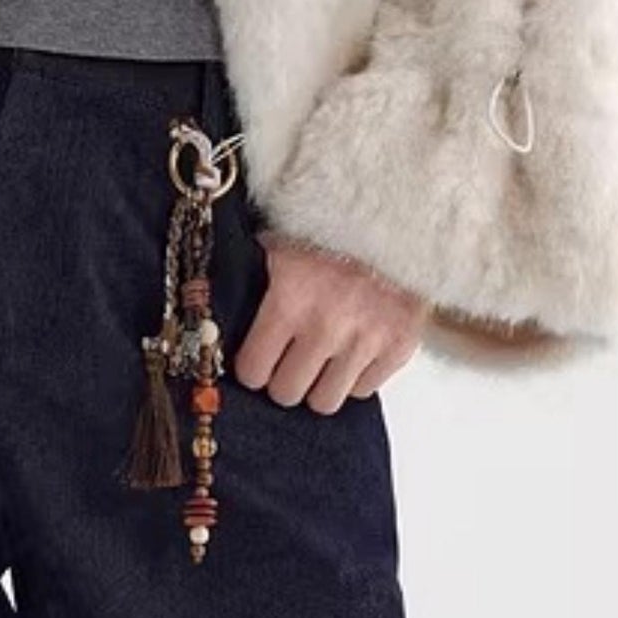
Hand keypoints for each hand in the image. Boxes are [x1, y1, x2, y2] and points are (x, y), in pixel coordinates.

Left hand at [231, 230, 428, 412]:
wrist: (394, 215)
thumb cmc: (331, 228)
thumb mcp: (278, 247)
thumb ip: (252, 286)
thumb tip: (218, 325)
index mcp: (290, 299)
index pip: (254, 372)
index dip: (253, 367)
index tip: (257, 360)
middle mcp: (327, 325)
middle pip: (287, 393)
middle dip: (283, 379)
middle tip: (288, 362)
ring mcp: (366, 339)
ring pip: (326, 402)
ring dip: (318, 384)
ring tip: (319, 361)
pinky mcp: (399, 346)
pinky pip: (364, 390)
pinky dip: (355, 377)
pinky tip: (349, 351)